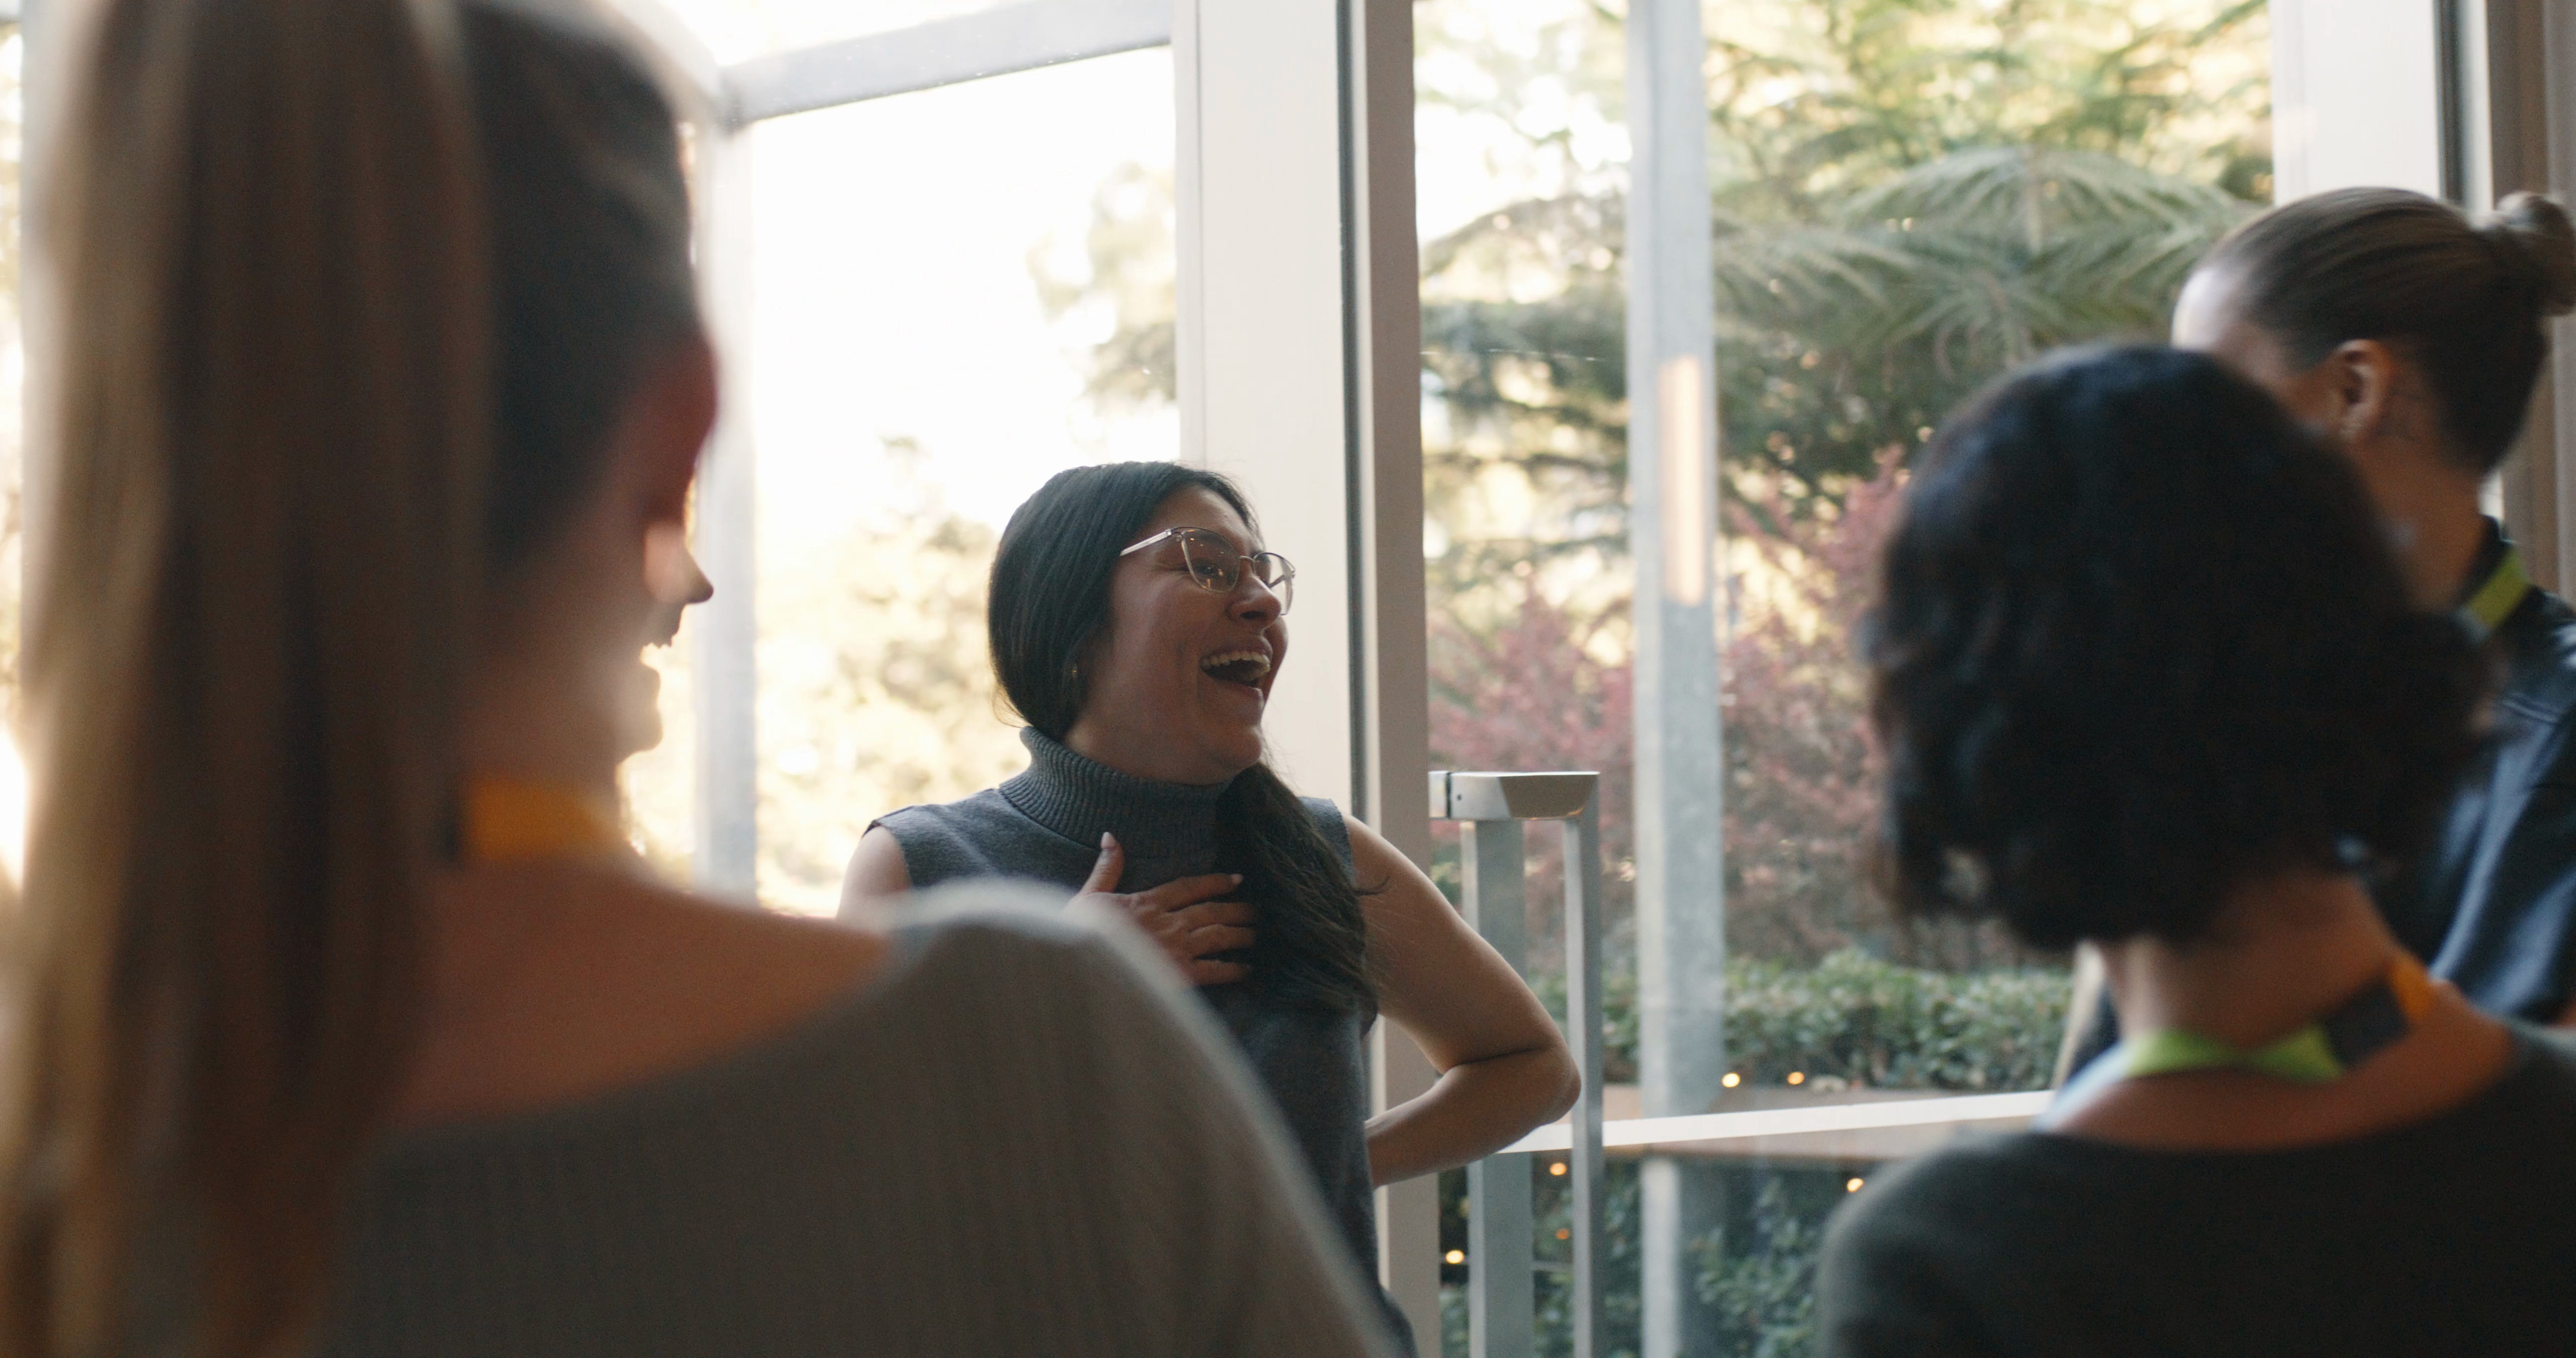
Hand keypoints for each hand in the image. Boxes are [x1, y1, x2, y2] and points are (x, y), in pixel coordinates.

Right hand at [1077, 832, 1255, 985]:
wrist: (1080, 968)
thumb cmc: (1078, 934)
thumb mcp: (1088, 896)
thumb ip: (1106, 869)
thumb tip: (1111, 837)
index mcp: (1148, 902)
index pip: (1189, 887)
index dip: (1215, 882)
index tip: (1236, 879)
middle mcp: (1169, 922)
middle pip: (1211, 911)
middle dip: (1236, 909)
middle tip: (1256, 910)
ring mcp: (1177, 948)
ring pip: (1219, 936)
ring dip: (1240, 934)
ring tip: (1255, 934)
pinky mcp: (1180, 975)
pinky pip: (1215, 970)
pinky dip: (1233, 969)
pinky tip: (1246, 969)